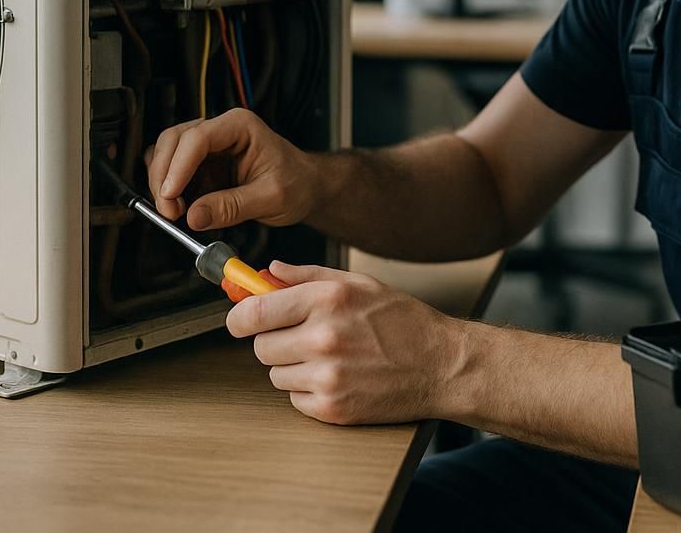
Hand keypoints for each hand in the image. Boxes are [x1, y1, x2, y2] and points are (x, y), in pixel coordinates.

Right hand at [145, 108, 315, 230]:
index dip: (178, 166)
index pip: (198, 138)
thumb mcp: (272, 198)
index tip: (170, 194)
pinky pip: (173, 173)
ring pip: (166, 155)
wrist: (306, 188)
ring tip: (175, 213)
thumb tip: (195, 216)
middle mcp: (220, 130)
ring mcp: (208, 148)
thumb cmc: (297, 183)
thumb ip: (233, 206)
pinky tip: (180, 209)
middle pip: (173, 142)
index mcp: (240, 126)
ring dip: (162, 184)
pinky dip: (169, 190)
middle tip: (169, 211)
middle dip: (164, 176)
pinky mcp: (202, 166)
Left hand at [226, 261, 463, 425]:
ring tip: (329, 358)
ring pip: (276, 374)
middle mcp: (324, 337)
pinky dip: (309, 392)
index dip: (239, 317)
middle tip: (302, 337)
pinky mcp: (333, 408)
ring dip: (293, 368)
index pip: (253, 311)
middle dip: (275, 341)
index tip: (239, 320)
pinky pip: (294, 401)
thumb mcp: (359, 283)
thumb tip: (268, 272)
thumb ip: (308, 275)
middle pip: (260, 346)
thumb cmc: (404, 322)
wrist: (441, 365)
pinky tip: (338, 378)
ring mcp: (327, 376)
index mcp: (327, 299)